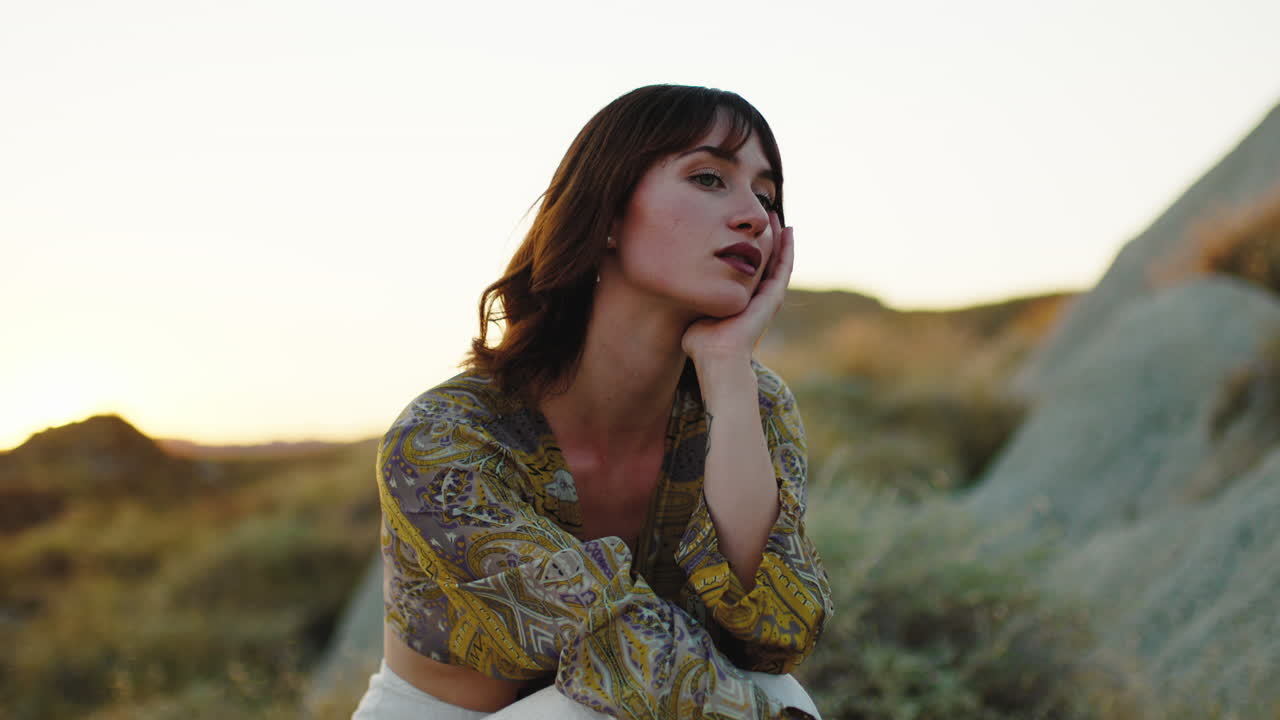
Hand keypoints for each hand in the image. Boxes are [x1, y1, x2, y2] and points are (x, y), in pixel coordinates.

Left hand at [681, 212, 793, 365]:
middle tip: (769, 219)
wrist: (716, 355)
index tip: (748, 232)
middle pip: (768, 263)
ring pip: (779, 261)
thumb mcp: (697, 312)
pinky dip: (788, 248)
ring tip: (780, 219)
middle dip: (769, 240)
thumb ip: (692, 300)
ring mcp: (768, 297)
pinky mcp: (773, 296)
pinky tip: (788, 230)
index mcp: (742, 301)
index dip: (752, 251)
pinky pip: (784, 266)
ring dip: (781, 240)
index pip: (751, 271)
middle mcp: (758, 299)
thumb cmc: (701, 342)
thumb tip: (678, 290)